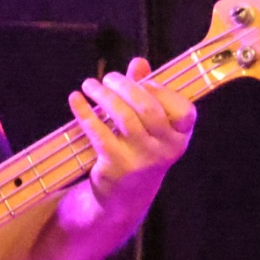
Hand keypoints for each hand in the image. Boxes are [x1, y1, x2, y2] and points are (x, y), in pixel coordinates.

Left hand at [68, 57, 196, 213]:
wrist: (125, 196)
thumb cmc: (139, 150)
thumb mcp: (149, 126)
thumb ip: (146, 93)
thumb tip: (139, 63)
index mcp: (180, 137)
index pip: (184, 110)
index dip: (162, 91)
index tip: (142, 82)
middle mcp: (166, 149)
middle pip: (147, 107)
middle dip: (124, 86)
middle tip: (107, 78)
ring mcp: (142, 159)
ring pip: (123, 117)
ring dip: (103, 95)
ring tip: (90, 85)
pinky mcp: (117, 165)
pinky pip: (98, 131)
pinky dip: (84, 112)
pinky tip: (75, 99)